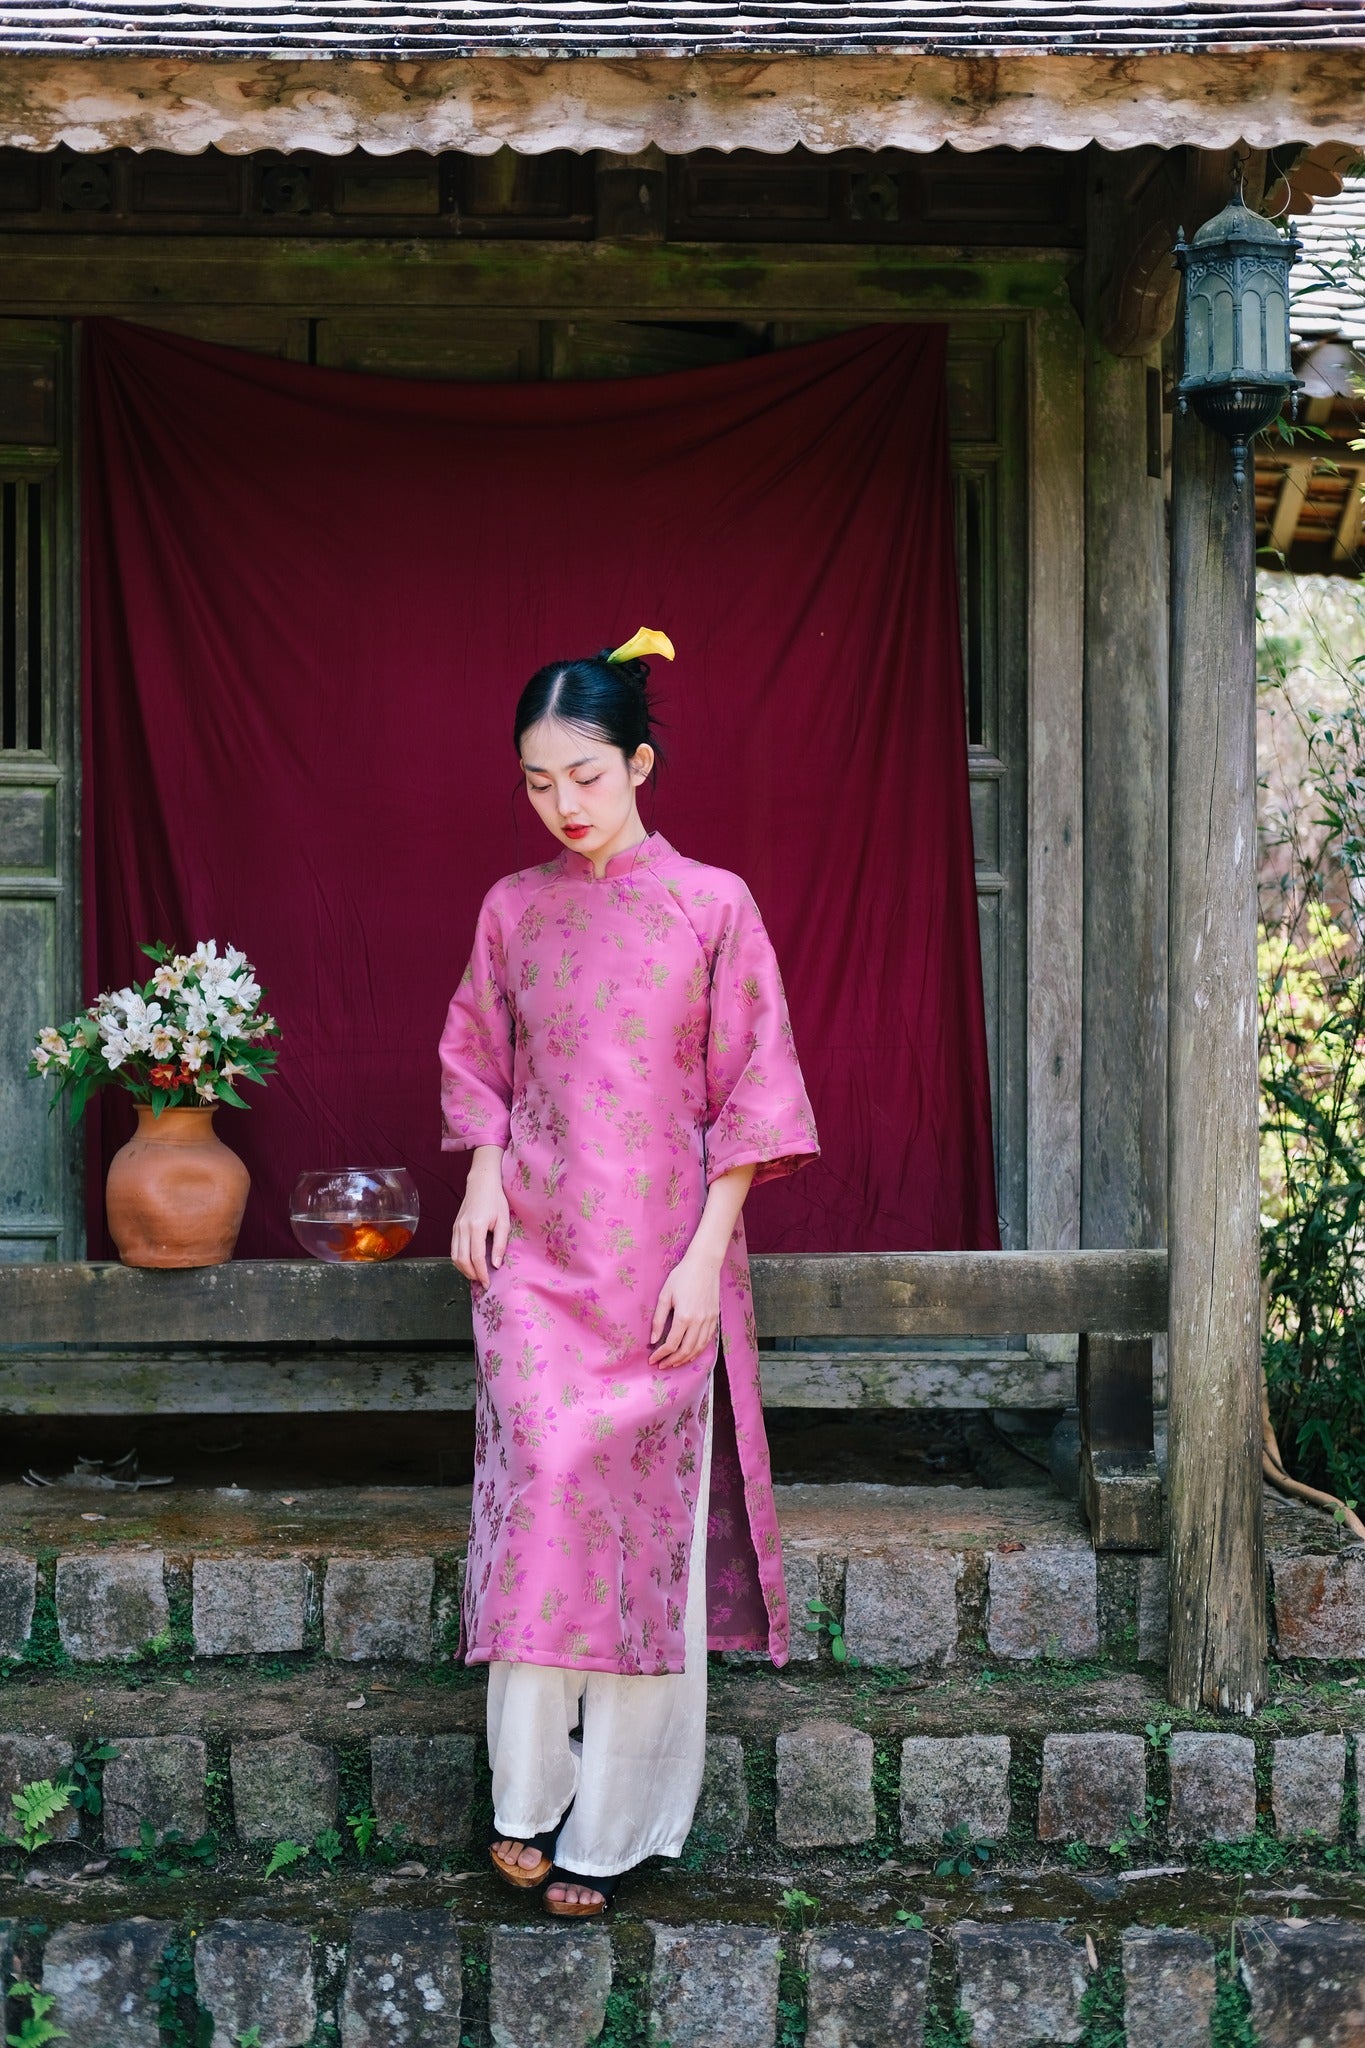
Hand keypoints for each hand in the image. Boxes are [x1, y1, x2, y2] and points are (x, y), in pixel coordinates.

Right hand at [451, 1154, 509, 1286]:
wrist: (481, 1183)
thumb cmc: (495, 1201)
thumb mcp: (504, 1221)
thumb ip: (500, 1244)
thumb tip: (495, 1264)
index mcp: (476, 1226)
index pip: (476, 1256)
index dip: (481, 1273)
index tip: (487, 1283)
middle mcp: (462, 1228)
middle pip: (462, 1259)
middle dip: (471, 1274)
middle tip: (482, 1282)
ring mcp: (456, 1228)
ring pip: (454, 1256)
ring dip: (464, 1270)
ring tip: (476, 1276)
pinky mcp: (454, 1228)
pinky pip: (454, 1249)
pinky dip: (459, 1260)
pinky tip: (469, 1264)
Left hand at [649, 1251, 720, 1368]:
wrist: (705, 1264)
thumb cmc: (682, 1276)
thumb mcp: (665, 1295)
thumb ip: (659, 1319)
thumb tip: (653, 1340)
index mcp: (684, 1316)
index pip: (671, 1344)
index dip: (660, 1354)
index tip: (652, 1359)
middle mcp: (698, 1322)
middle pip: (685, 1350)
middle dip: (672, 1361)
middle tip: (662, 1365)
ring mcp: (709, 1321)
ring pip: (698, 1348)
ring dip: (685, 1359)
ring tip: (674, 1363)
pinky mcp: (715, 1318)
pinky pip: (707, 1341)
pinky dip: (698, 1351)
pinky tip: (690, 1353)